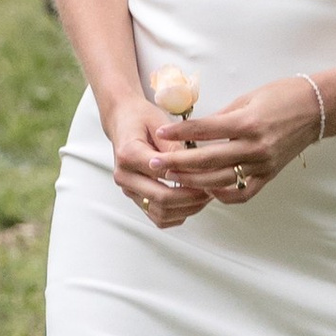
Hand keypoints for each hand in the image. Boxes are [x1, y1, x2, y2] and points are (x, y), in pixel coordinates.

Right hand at [105, 95, 211, 229]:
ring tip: (205, 196)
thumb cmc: (141, 118)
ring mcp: (128, 190)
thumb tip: (195, 166)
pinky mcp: (135, 198)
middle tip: (212, 189)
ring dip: (186, 209)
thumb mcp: (160, 123)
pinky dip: (177, 214)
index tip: (209, 175)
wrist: (123, 121)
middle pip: (161, 199)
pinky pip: (158, 217)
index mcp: (128, 154)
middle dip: (191, 198)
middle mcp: (124, 176)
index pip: (162, 174)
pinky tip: (192, 202)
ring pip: (160, 214)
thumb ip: (174, 146)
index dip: (189, 178)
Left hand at [167, 76, 327, 207]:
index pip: (206, 129)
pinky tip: (206, 192)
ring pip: (221, 180)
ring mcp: (263, 164)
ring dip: (193, 181)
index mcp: (248, 122)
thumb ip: (221, 117)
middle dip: (178, 162)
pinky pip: (243, 193)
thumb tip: (194, 130)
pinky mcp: (270, 175)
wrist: (318, 108)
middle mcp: (256, 146)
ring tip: (173, 178)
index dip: (180, 132)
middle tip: (154, 164)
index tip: (159, 133)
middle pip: (208, 159)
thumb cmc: (283, 95)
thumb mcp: (248, 98)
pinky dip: (223, 195)